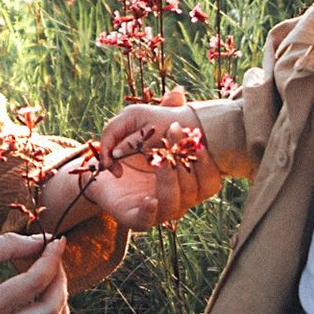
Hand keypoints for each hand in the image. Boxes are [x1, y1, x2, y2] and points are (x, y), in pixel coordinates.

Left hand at [59, 102, 207, 229]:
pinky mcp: (138, 220)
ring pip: (174, 204)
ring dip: (169, 180)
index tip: (198, 140)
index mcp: (190, 183)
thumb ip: (164, 113)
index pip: (210, 179)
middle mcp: (181, 200)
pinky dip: (150, 210)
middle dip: (185, 161)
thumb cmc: (132, 153)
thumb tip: (177, 92)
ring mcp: (161, 213)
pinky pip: (147, 220)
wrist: (103, 174)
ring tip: (158, 160)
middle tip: (175, 135)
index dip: (207, 161)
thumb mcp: (147, 130)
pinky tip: (148, 198)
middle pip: (194, 190)